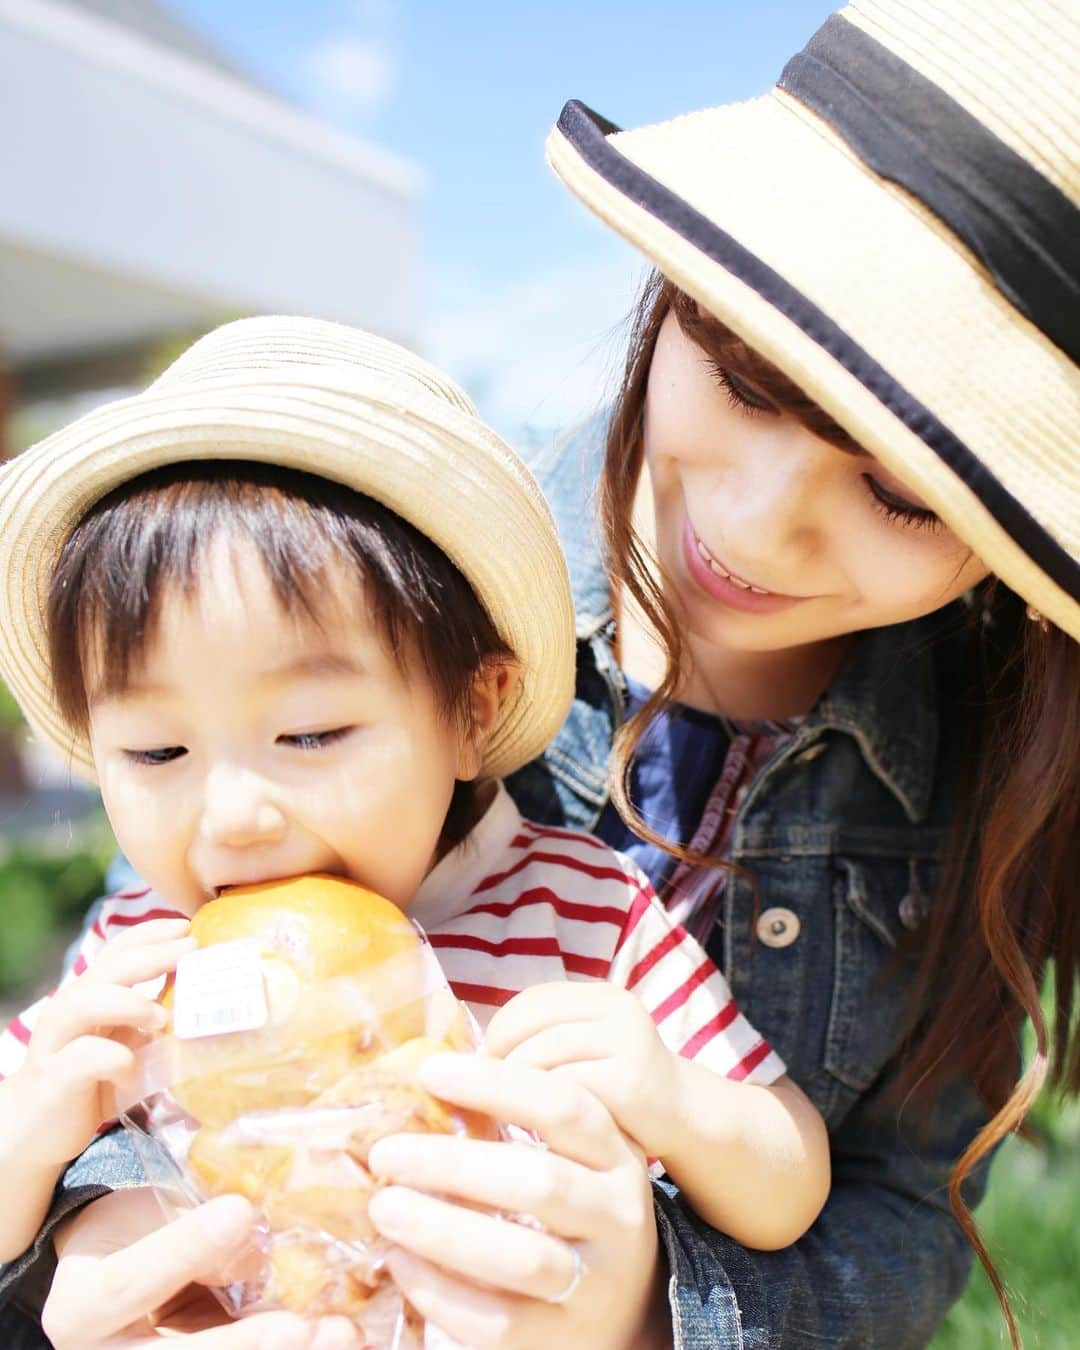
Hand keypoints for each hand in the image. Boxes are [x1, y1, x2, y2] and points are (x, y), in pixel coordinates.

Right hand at [14, 919, 194, 1166]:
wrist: (37, 1131)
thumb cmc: (92, 1082)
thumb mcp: (128, 1045)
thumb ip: (155, 1023)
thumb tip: (211, 1005)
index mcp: (91, 995)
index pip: (118, 950)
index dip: (151, 933)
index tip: (187, 926)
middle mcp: (71, 1009)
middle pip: (107, 968)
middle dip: (151, 955)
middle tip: (189, 950)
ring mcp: (57, 1041)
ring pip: (84, 1001)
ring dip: (128, 1002)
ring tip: (160, 1016)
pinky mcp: (54, 1077)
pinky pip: (81, 1057)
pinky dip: (111, 1057)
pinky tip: (130, 1068)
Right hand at [44, 1188, 363, 1348]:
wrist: (126, 1267)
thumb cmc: (138, 1230)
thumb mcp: (146, 1218)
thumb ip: (187, 1233)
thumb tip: (249, 1237)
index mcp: (80, 1311)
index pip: (126, 1284)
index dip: (184, 1250)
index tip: (238, 1212)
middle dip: (243, 1347)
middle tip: (300, 1328)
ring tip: (340, 1337)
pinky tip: (344, 1342)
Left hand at [365, 1052, 661, 1349]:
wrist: (625, 1307)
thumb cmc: (573, 1209)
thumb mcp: (568, 1156)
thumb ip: (519, 1121)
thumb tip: (428, 1078)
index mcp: (614, 1154)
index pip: (562, 1106)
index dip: (496, 1085)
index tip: (430, 1071)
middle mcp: (616, 1215)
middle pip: (538, 1182)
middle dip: (453, 1163)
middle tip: (386, 1152)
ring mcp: (595, 1282)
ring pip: (520, 1256)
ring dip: (441, 1229)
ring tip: (383, 1207)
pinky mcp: (562, 1340)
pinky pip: (497, 1320)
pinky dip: (440, 1291)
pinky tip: (400, 1262)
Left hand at [484, 982, 682, 1157]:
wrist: (685, 1118)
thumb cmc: (619, 1088)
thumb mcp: (586, 1050)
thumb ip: (545, 1039)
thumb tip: (472, 1051)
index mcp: (601, 996)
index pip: (531, 1001)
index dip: (499, 1030)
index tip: (481, 1064)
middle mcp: (616, 1010)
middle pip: (530, 1025)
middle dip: (498, 1058)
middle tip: (481, 1092)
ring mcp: (626, 1043)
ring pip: (541, 1055)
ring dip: (512, 1088)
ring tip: (501, 1113)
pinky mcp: (630, 1082)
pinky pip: (564, 1089)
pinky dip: (540, 1110)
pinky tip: (532, 1130)